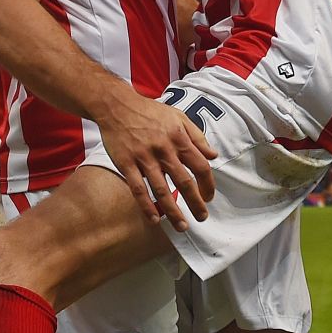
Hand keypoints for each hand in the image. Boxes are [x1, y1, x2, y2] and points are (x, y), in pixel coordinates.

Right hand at [92, 89, 216, 226]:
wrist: (117, 106)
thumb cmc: (150, 112)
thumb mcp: (179, 117)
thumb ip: (197, 137)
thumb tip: (214, 155)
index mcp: (179, 138)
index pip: (200, 166)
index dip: (208, 184)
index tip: (209, 197)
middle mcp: (164, 150)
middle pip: (184, 182)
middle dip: (195, 203)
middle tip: (202, 218)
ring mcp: (144, 158)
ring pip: (162, 190)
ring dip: (173, 211)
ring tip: (182, 226)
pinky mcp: (126, 164)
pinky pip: (138, 189)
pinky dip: (146, 206)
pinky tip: (154, 219)